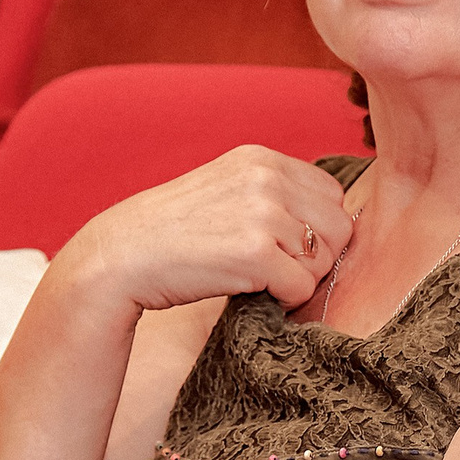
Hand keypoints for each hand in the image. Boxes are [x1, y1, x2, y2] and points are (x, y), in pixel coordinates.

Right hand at [50, 145, 356, 321]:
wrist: (121, 257)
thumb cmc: (174, 234)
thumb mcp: (226, 190)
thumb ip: (273, 194)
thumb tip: (337, 222)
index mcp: (262, 159)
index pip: (331, 195)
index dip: (315, 229)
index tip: (283, 247)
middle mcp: (267, 177)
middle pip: (338, 227)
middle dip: (315, 257)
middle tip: (275, 271)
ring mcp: (262, 213)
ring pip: (324, 260)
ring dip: (298, 279)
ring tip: (258, 279)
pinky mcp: (255, 253)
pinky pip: (302, 287)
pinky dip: (284, 300)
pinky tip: (252, 292)